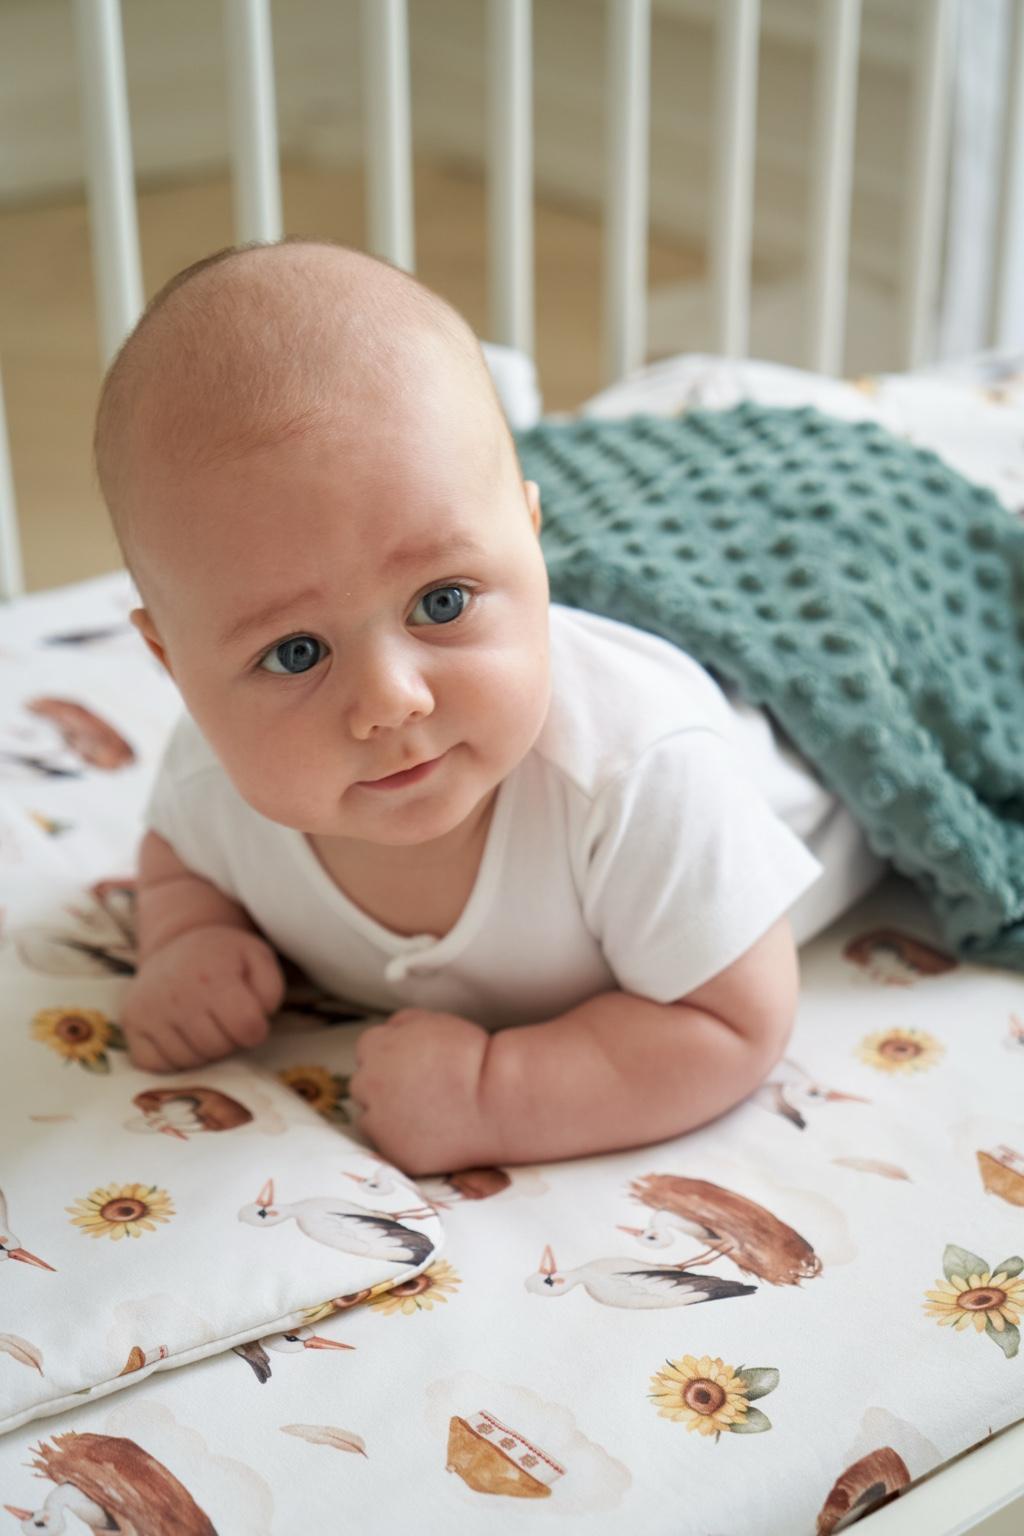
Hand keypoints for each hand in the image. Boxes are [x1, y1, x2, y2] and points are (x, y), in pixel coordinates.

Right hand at [120, 926, 285, 1071]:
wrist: (177, 944)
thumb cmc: (224, 958)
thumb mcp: (258, 959)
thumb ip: (270, 991)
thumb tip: (255, 1025)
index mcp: (213, 976)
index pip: (247, 1028)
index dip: (256, 1028)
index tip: (249, 1017)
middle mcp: (176, 994)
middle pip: (218, 1049)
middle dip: (228, 1040)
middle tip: (223, 1018)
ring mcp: (149, 1010)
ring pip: (188, 1061)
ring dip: (202, 1051)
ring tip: (202, 1023)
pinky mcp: (131, 1024)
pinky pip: (156, 1066)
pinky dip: (173, 1059)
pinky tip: (179, 1033)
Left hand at [349, 1009, 493, 1174]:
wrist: (498, 1099)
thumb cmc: (473, 1056)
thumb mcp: (433, 1022)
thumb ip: (401, 1025)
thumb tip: (389, 1034)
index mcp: (377, 1048)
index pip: (367, 1047)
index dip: (391, 1053)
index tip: (411, 1062)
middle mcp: (369, 1085)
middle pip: (363, 1083)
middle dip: (384, 1084)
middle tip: (419, 1087)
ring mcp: (380, 1122)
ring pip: (370, 1116)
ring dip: (387, 1113)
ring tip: (424, 1110)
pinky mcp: (395, 1153)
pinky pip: (388, 1144)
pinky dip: (401, 1138)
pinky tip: (427, 1130)